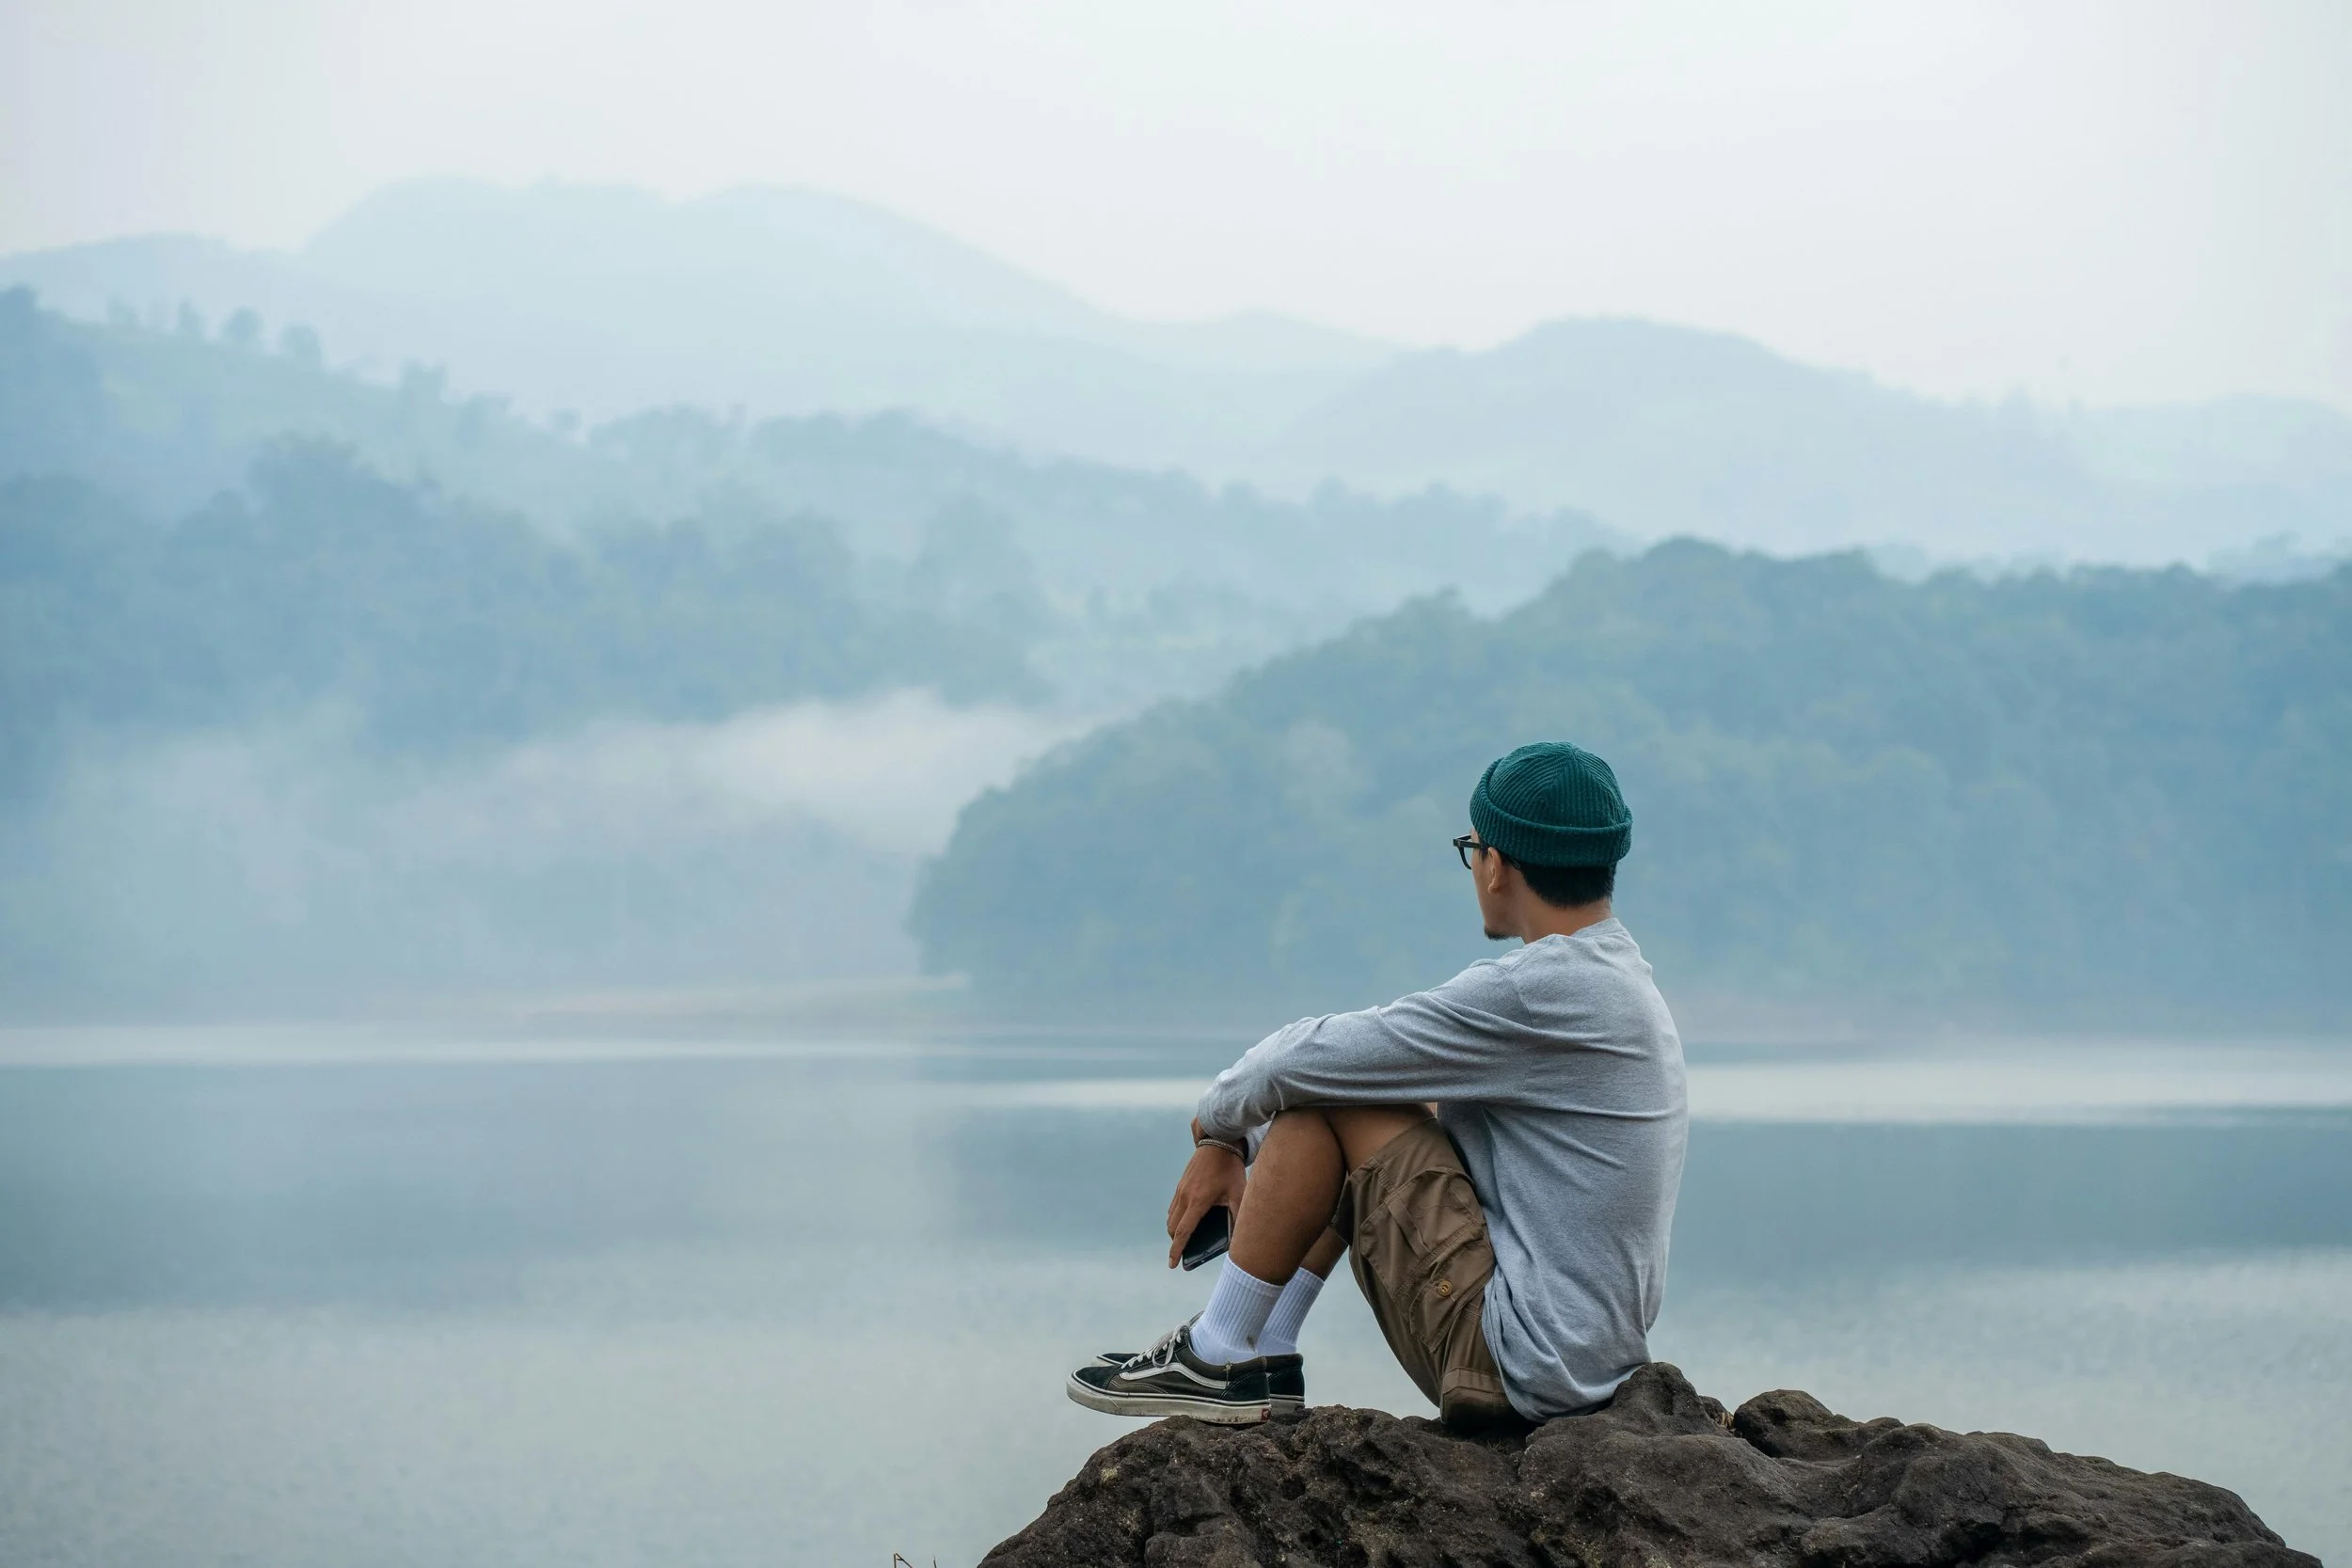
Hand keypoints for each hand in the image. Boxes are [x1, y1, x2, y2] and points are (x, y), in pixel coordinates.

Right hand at [1166, 1141, 1246, 1268]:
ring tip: (1186, 1239)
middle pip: (1173, 1228)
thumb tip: (1241, 1235)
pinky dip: (1175, 1218)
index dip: (1176, 1250)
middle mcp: (1185, 1197)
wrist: (1218, 1141)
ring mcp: (1181, 1190)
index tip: (1172, 1264)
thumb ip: (1238, 1214)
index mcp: (1198, 1202)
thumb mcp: (1239, 1192)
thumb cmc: (1230, 1168)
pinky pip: (1173, 1206)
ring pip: (1171, 1217)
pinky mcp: (1181, 1184)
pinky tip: (1187, 1219)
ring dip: (1175, 1230)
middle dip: (1176, 1243)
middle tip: (1184, 1253)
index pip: (1183, 1232)